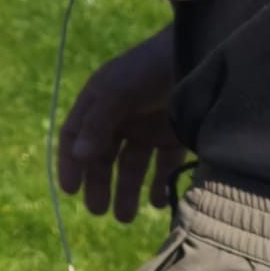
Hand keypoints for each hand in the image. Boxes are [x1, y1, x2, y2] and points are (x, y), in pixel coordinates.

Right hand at [57, 26, 187, 220]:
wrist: (200, 53)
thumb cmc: (150, 68)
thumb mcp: (117, 91)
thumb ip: (97, 123)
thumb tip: (77, 156)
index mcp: (98, 101)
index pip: (75, 135)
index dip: (70, 162)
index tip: (70, 191)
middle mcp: (120, 116)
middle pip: (101, 156)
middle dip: (98, 183)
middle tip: (99, 211)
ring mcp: (148, 127)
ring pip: (131, 166)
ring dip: (126, 191)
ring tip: (125, 217)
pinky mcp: (174, 136)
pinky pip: (162, 166)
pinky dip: (159, 185)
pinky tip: (158, 202)